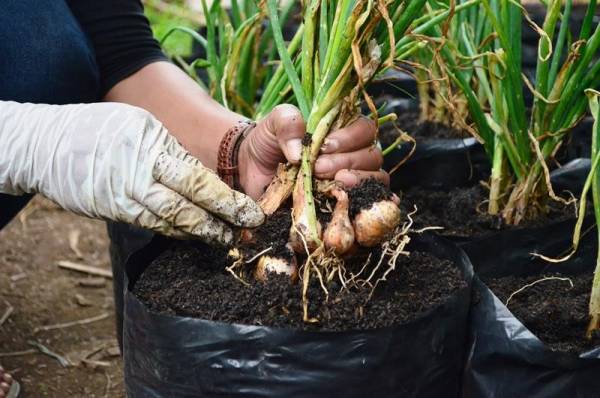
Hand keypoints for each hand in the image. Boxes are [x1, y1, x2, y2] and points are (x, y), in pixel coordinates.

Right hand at [0, 101, 262, 244]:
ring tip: (225, 239)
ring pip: (171, 221)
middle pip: (189, 202)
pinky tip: (193, 236)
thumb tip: (204, 179)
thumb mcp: (140, 124)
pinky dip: (175, 232)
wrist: (46, 144)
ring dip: (201, 232)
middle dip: (222, 219)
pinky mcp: (113, 211)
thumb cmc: (102, 128)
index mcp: (152, 143)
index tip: (250, 211)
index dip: (226, 198)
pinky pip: (151, 225)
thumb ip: (170, 151)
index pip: (199, 177)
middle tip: (246, 232)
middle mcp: (140, 171)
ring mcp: (125, 195)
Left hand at [238, 104, 387, 198]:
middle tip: (318, 168)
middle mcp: (352, 157)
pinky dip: (370, 207)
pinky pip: (367, 208)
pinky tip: (358, 207)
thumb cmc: (268, 143)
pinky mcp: (343, 206)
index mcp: (342, 133)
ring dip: (356, 182)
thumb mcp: (273, 123)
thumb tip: (299, 153)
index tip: (324, 146)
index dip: (350, 138)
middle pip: (371, 158)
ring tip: (332, 184)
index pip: (364, 131)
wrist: (251, 171)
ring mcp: (350, 183)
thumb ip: (287, 122)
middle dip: (347, 162)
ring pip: (375, 181)